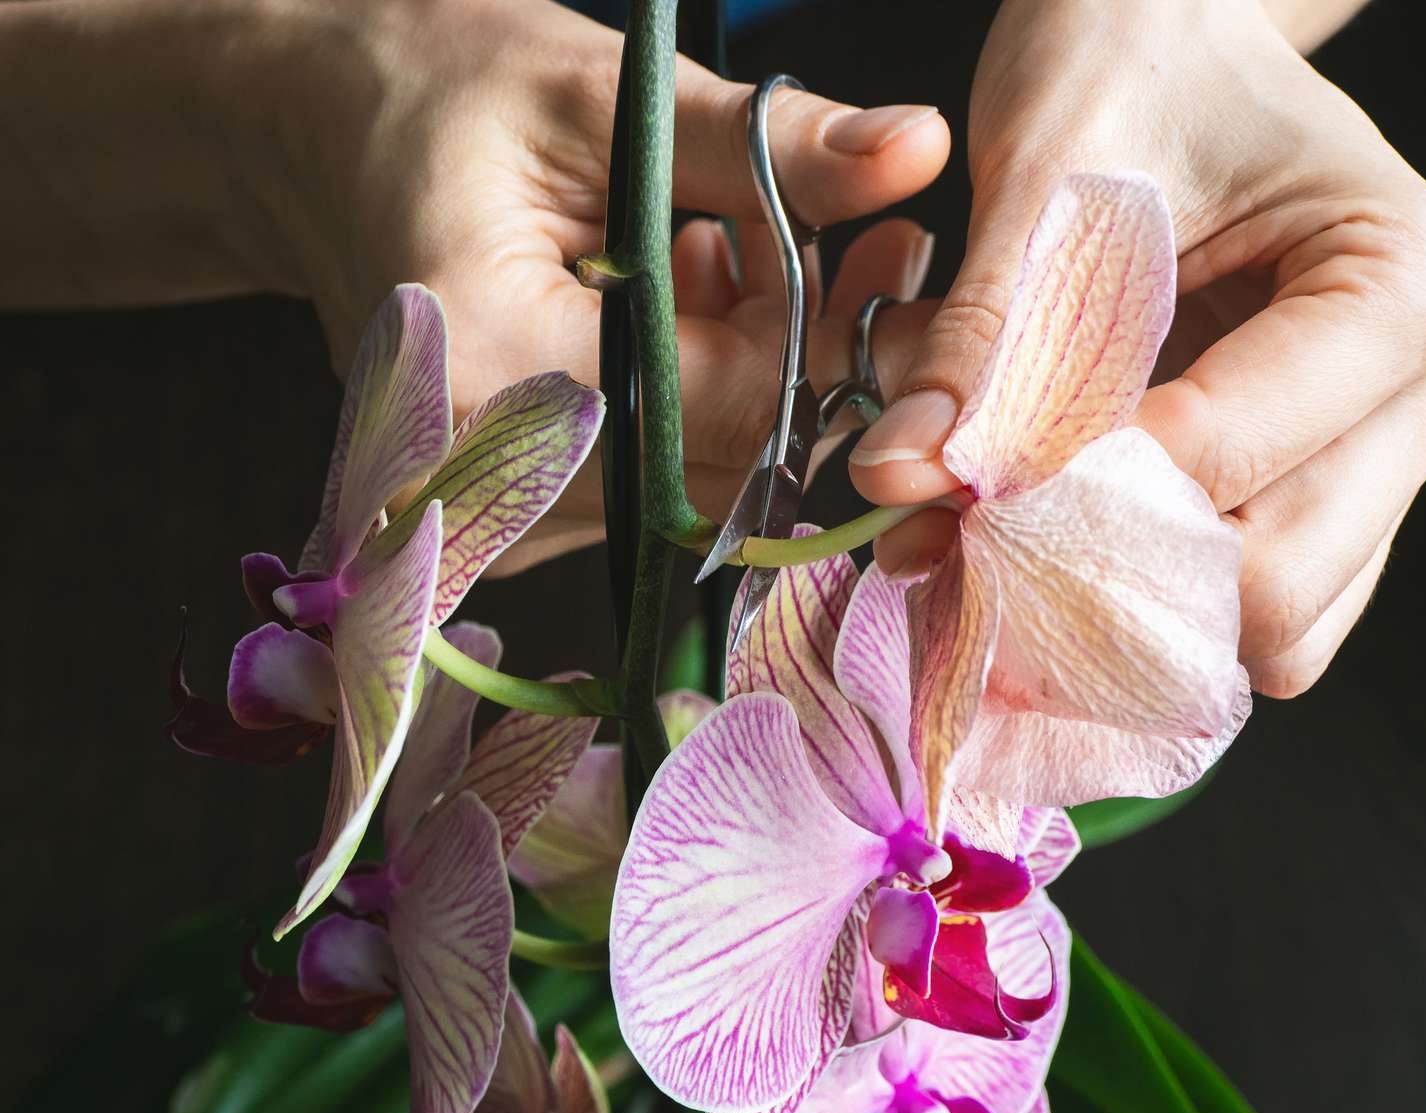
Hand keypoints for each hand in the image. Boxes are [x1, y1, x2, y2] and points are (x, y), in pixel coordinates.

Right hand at [261, 0, 946, 572]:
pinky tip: (679, 296)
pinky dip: (699, 392)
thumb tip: (913, 152)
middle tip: (842, 242)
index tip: (887, 260)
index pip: (720, 401)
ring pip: (699, 471)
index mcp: (489, 357)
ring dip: (750, 367)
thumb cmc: (431, 94)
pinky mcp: (514, 505)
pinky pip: (656, 473)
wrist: (312, 140)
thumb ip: (760, 146)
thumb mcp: (602, 96)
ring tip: (729, 243)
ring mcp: (494, 502)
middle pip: (721, 456)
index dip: (829, 341)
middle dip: (800, 354)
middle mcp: (481, 463)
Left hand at [850, 0, 1425, 696]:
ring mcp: (1381, 457)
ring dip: (1110, 602)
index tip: (951, 483)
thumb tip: (903, 475)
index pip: (1228, 457)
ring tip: (994, 522)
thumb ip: (987, 333)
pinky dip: (1137, 602)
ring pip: (1266, 622)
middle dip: (1094, 569)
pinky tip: (1044, 537)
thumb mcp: (1049, 175)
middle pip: (1272, 578)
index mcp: (1406, 282)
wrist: (1164, 43)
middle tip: (957, 521)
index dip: (1070, 490)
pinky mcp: (1321, 496)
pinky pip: (1240, 608)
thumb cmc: (1134, 66)